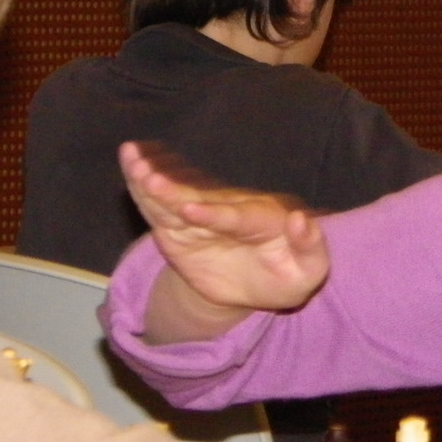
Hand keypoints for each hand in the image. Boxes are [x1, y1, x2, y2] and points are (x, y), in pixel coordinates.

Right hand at [120, 141, 331, 343]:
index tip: (191, 211)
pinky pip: (158, 206)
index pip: (235, 217)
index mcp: (261, 220)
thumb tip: (301, 220)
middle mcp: (227, 210)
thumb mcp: (310, 271)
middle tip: (148, 176)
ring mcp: (201, 216)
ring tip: (132, 161)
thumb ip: (311, 246)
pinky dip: (142, 186)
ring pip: (173, 197)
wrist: (262, 279)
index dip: (214, 214)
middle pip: (196, 200)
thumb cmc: (289, 273)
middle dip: (171, 190)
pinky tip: (130, 164)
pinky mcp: (178, 224)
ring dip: (151, 179)